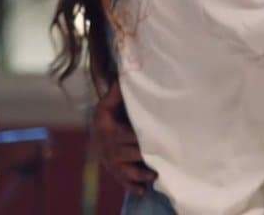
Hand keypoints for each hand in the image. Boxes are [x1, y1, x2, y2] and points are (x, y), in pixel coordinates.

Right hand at [92, 81, 156, 195]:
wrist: (99, 131)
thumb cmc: (112, 114)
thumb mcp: (110, 103)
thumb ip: (119, 92)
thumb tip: (126, 72)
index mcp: (106, 127)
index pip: (124, 134)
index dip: (138, 137)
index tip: (155, 136)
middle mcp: (107, 146)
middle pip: (128, 152)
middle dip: (144, 155)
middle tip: (164, 155)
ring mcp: (110, 161)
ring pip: (126, 170)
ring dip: (141, 173)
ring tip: (156, 174)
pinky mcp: (115, 171)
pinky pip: (123, 181)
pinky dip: (133, 186)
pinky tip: (143, 190)